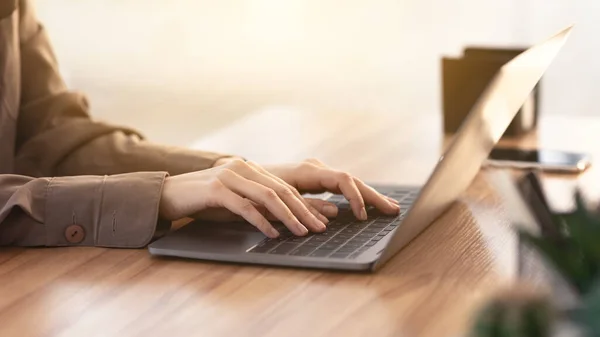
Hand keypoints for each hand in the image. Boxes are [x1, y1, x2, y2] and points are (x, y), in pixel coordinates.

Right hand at [159, 159, 398, 237]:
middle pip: (281, 190)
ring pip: (267, 196)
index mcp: (249, 168)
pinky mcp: (215, 189)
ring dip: (288, 216)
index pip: (285, 187)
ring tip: (302, 232)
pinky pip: (244, 206)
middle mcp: (242, 167)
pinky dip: (261, 221)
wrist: (166, 195)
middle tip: (320, 228)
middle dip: (304, 210)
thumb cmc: (202, 201)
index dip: (306, 203)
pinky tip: (273, 233)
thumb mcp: (233, 201)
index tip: (322, 219)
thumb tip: (284, 220)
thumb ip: (256, 204)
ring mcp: (229, 176)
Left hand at [263, 158, 399, 220]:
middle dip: (373, 196)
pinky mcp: (314, 179)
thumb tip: (334, 214)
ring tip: (388, 207)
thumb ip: (305, 207)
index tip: (363, 216)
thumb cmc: (254, 190)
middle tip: (393, 210)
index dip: (356, 198)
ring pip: (348, 182)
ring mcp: (315, 172)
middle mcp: (314, 168)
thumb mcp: (275, 202)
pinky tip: (366, 205)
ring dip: (368, 195)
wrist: (237, 174)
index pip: (342, 180)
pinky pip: (340, 186)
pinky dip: (355, 195)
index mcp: (307, 171)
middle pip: (351, 180)